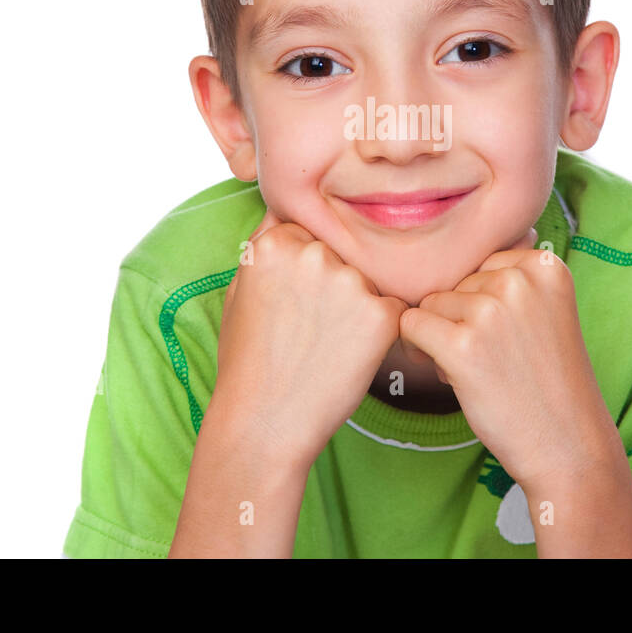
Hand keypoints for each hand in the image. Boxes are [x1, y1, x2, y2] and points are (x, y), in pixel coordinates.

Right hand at [212, 207, 407, 468]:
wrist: (265, 423)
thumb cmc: (247, 362)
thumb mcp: (238, 290)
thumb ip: (264, 245)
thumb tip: (286, 209)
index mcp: (274, 241)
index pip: (307, 232)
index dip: (304, 270)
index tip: (294, 302)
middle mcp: (313, 252)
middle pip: (340, 253)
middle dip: (333, 283)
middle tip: (311, 328)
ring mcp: (350, 281)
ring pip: (368, 279)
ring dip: (357, 304)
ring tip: (327, 345)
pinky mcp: (381, 313)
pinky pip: (392, 308)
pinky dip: (379, 329)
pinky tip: (350, 355)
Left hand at [397, 226, 619, 494]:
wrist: (569, 444)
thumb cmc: (550, 382)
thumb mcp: (546, 311)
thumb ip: (511, 277)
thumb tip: (455, 246)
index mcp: (544, 264)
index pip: (480, 264)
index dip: (481, 303)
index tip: (509, 336)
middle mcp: (519, 279)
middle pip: (454, 283)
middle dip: (461, 320)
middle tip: (497, 359)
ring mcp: (490, 310)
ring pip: (430, 305)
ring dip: (442, 338)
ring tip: (482, 370)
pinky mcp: (462, 346)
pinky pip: (411, 327)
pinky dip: (418, 350)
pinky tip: (450, 375)